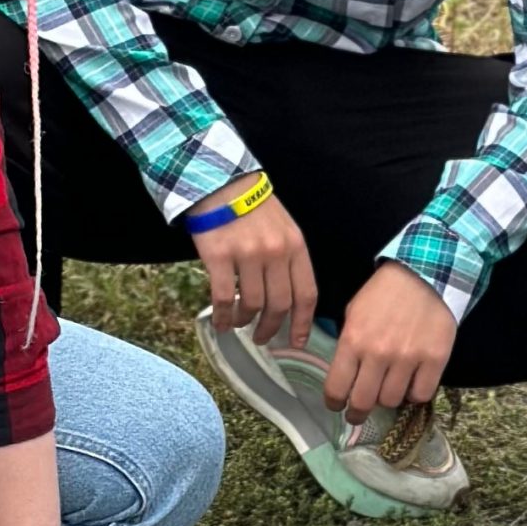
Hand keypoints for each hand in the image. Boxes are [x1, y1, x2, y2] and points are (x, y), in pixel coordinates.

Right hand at [191, 181, 317, 350]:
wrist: (220, 184)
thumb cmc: (252, 208)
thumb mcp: (283, 228)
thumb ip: (288, 259)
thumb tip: (288, 298)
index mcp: (295, 247)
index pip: (306, 293)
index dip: (303, 323)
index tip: (297, 341)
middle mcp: (275, 252)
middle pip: (280, 304)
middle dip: (272, 328)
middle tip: (263, 338)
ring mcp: (247, 254)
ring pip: (252, 304)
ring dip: (245, 320)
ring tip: (238, 323)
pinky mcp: (219, 256)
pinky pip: (224, 297)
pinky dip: (223, 316)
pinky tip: (220, 322)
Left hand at [322, 261, 456, 420]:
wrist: (425, 273)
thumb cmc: (384, 292)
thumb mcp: (354, 312)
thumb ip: (349, 344)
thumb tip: (346, 375)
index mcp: (353, 340)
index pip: (336, 388)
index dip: (334, 403)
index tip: (337, 405)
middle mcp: (378, 353)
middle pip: (362, 402)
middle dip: (356, 412)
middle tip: (357, 413)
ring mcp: (408, 358)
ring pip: (391, 401)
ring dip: (386, 400)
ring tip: (387, 391)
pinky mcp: (434, 360)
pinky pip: (421, 394)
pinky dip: (414, 395)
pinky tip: (410, 385)